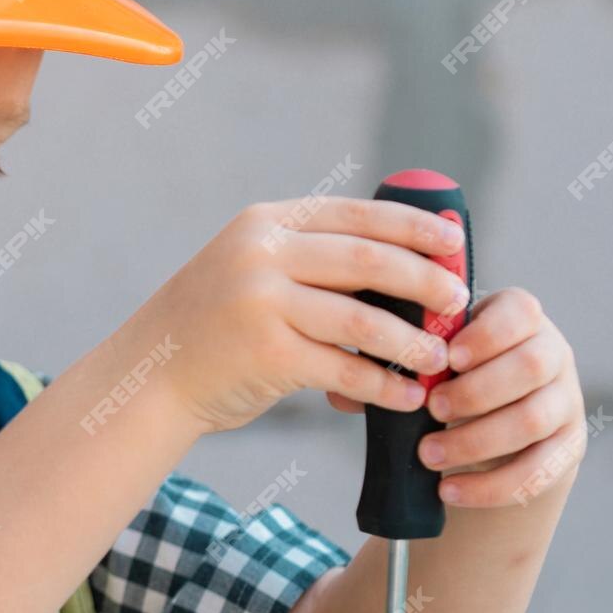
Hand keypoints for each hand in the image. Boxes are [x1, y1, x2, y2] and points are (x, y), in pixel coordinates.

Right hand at [131, 196, 470, 436]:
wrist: (153, 375)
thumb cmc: (218, 325)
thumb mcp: (254, 269)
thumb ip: (311, 259)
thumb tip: (405, 264)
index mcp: (267, 224)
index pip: (356, 214)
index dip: (414, 225)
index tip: (455, 241)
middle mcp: (263, 254)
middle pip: (368, 260)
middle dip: (425, 280)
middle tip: (459, 300)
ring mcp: (261, 303)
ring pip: (362, 319)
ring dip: (411, 342)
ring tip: (440, 358)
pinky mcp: (265, 354)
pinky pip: (342, 370)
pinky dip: (382, 386)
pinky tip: (406, 398)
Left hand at [327, 286, 583, 507]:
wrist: (490, 432)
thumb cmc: (447, 382)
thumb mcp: (425, 364)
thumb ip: (388, 367)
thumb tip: (343, 391)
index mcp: (517, 318)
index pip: (520, 311)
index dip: (488, 334)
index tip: (449, 357)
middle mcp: (551, 353)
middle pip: (532, 365)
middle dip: (478, 390)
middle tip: (432, 410)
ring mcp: (565, 401)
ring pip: (534, 418)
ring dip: (478, 440)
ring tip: (429, 455)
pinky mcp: (568, 448)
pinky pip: (540, 471)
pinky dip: (491, 486)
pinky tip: (450, 492)